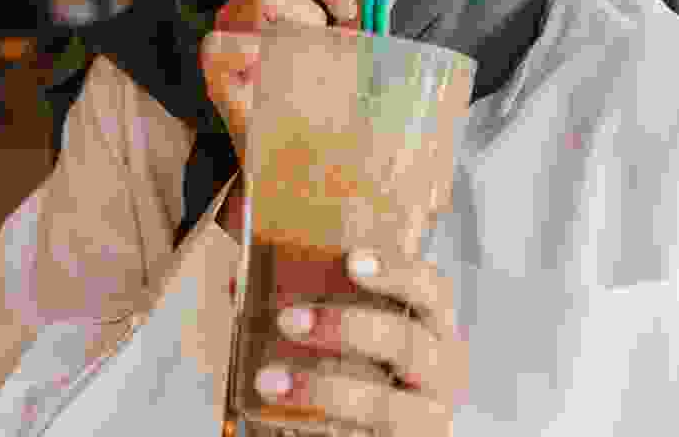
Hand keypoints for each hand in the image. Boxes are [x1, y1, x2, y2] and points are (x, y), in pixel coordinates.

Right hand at [199, 0, 411, 232]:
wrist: (315, 166)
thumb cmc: (337, 91)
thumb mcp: (362, 29)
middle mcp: (239, 11)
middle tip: (352, 26)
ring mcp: (226, 41)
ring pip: (269, 0)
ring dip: (314, 28)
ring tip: (327, 63)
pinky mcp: (217, 79)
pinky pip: (221, 47)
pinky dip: (255, 52)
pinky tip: (286, 75)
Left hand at [253, 247, 466, 435]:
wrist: (381, 432)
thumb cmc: (365, 377)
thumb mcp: (351, 340)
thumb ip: (308, 308)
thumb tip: (237, 280)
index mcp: (434, 331)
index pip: (433, 291)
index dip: (399, 271)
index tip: (351, 259)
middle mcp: (441, 374)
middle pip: (408, 345)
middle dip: (348, 328)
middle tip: (287, 318)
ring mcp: (427, 421)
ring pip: (385, 406)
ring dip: (323, 390)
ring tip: (267, 381)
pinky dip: (331, 431)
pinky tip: (288, 424)